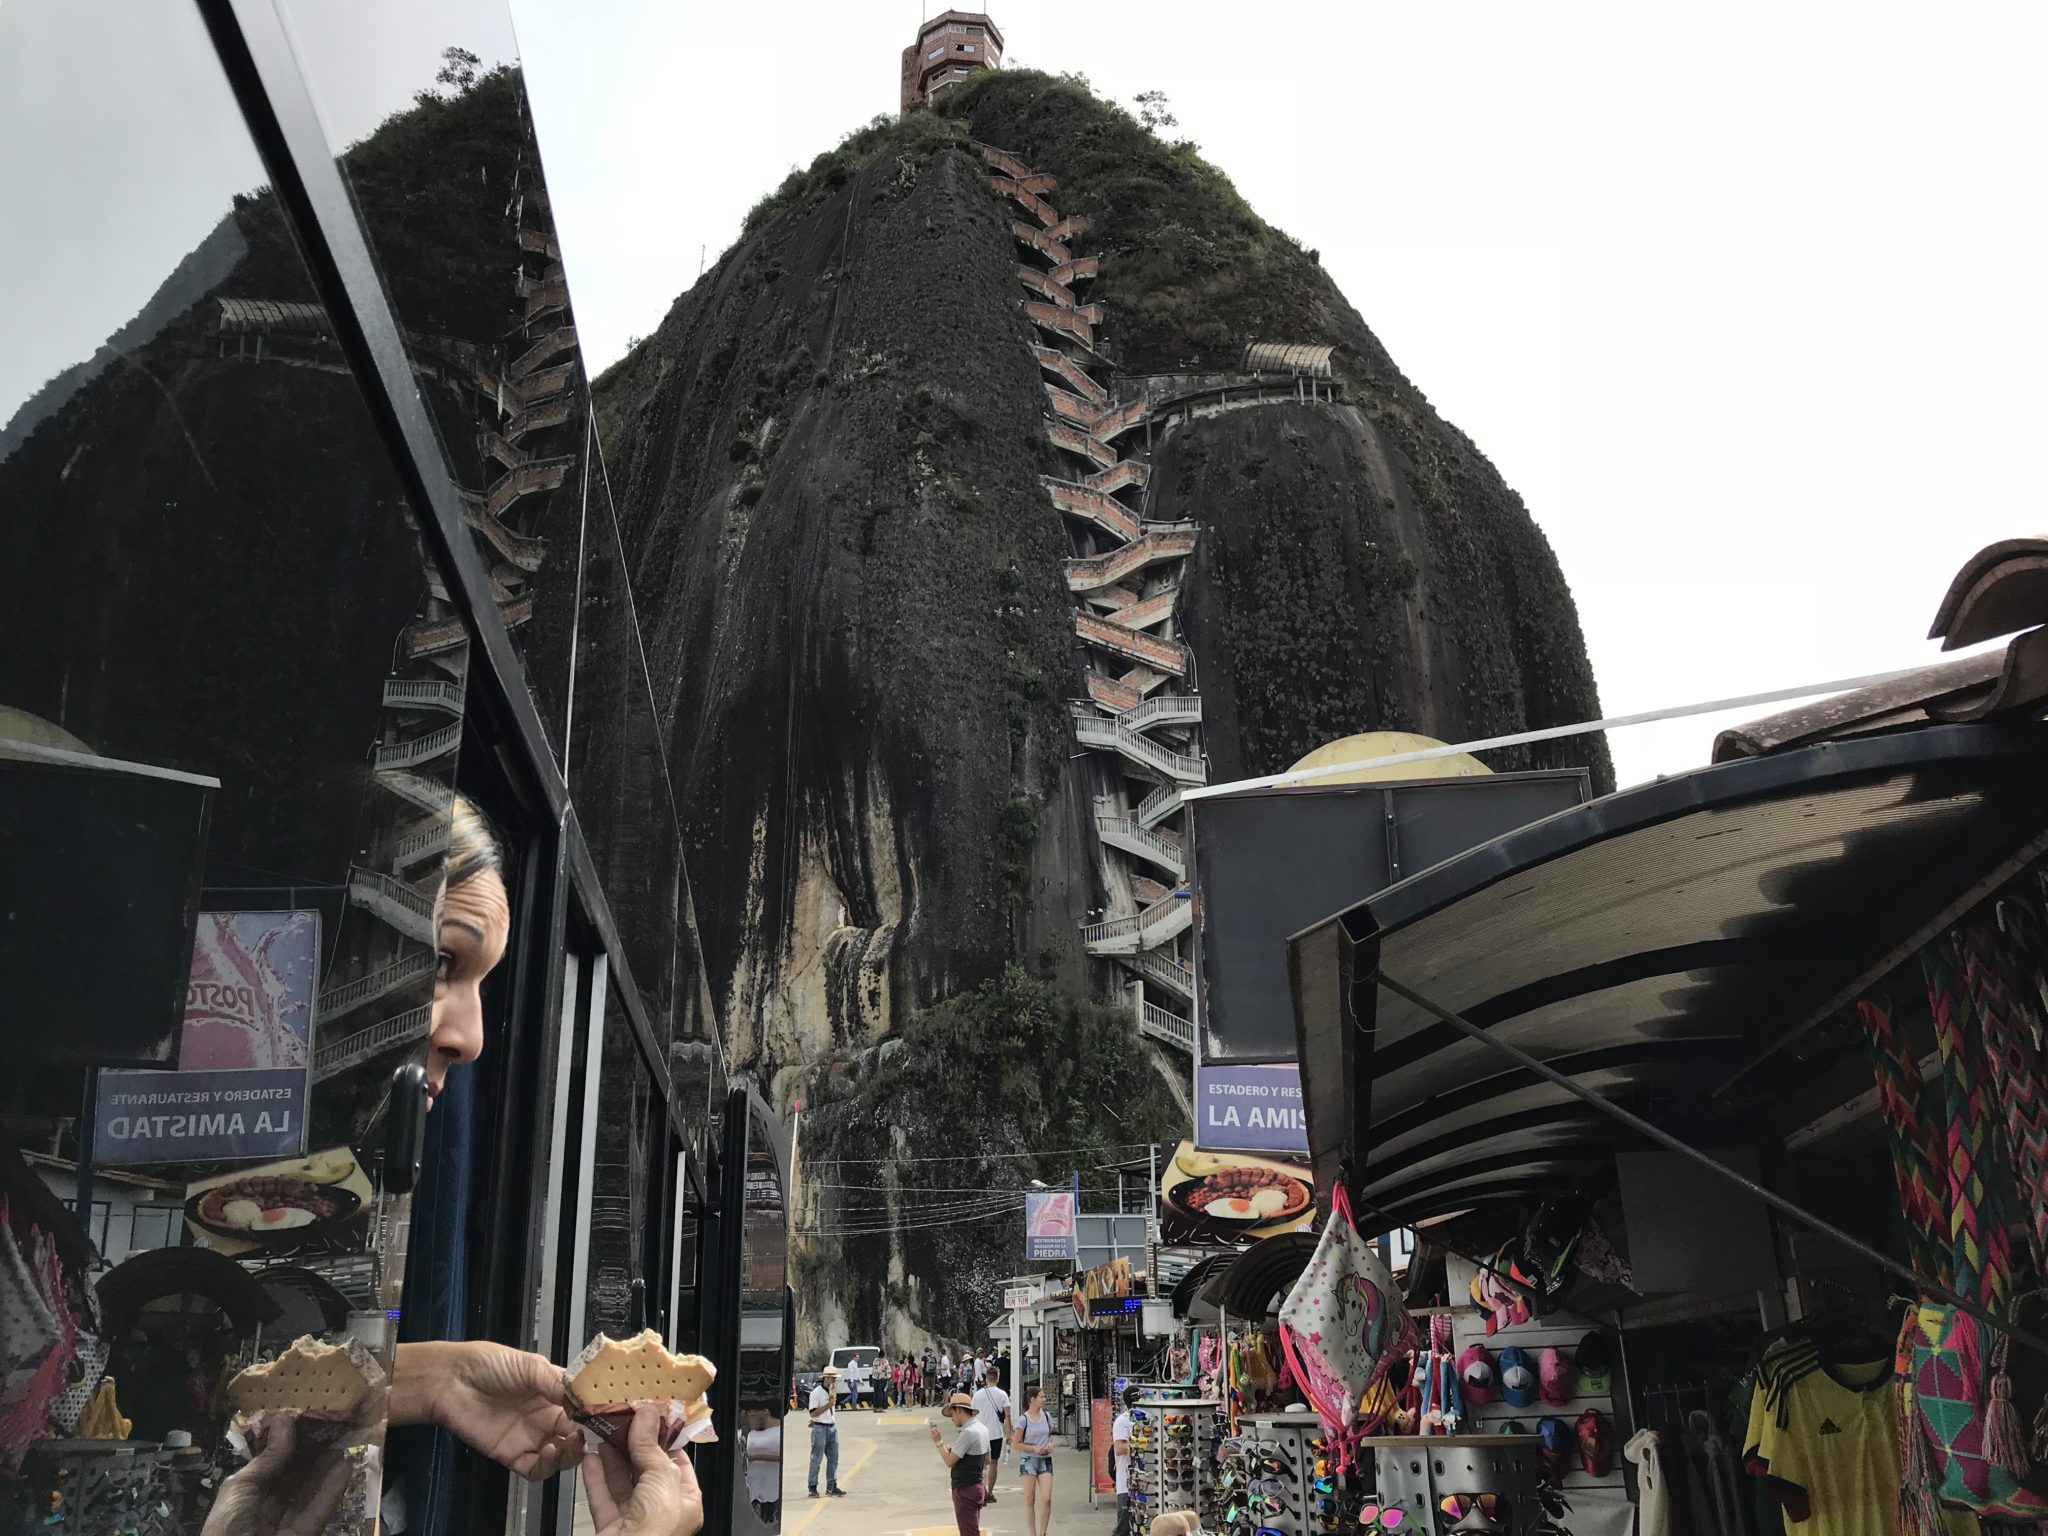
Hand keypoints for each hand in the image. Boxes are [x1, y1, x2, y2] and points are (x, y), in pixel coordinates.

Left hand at [201, 1412, 355, 1535]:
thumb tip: (286, 1419)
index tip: (306, 1419)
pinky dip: (334, 1489)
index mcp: (243, 1498)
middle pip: (292, 1479)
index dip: (286, 1444)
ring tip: (343, 1441)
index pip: (269, 1467)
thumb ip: (268, 1458)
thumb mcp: (240, 1487)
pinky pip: (320, 1510)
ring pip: (309, 1493)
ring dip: (326, 1468)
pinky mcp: (305, 1535)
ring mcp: (286, 1524)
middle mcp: (265, 1510)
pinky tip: (346, 1465)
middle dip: (310, 1454)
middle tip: (330, 1427)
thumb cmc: (228, 1524)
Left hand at [395, 1341, 585, 1481]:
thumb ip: (557, 1382)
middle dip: (586, 1436)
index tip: (605, 1414)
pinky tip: (549, 1451)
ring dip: (571, 1453)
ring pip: (562, 1455)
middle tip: (588, 1433)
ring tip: (568, 1442)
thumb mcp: (529, 1365)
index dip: (594, 1412)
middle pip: (577, 1434)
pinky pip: (537, 1469)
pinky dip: (548, 1466)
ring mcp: (530, 1437)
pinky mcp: (513, 1455)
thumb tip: (584, 1397)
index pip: (582, 1406)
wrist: (451, 1382)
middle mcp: (545, 1416)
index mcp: (553, 1392)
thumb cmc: (489, 1365)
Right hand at [584, 1403, 704, 1535]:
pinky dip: (596, 1478)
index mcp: (686, 1501)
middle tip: (622, 1419)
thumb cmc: (656, 1532)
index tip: (649, 1415)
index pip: (677, 1461)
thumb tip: (647, 1414)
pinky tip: (590, 1458)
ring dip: (612, 1458)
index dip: (663, 1437)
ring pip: (622, 1483)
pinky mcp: (610, 1530)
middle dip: (633, 1445)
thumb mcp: (662, 1478)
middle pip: (646, 1470)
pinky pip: (603, 1499)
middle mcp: (662, 1511)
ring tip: (604, 1432)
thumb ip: (650, 1446)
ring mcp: (635, 1522)